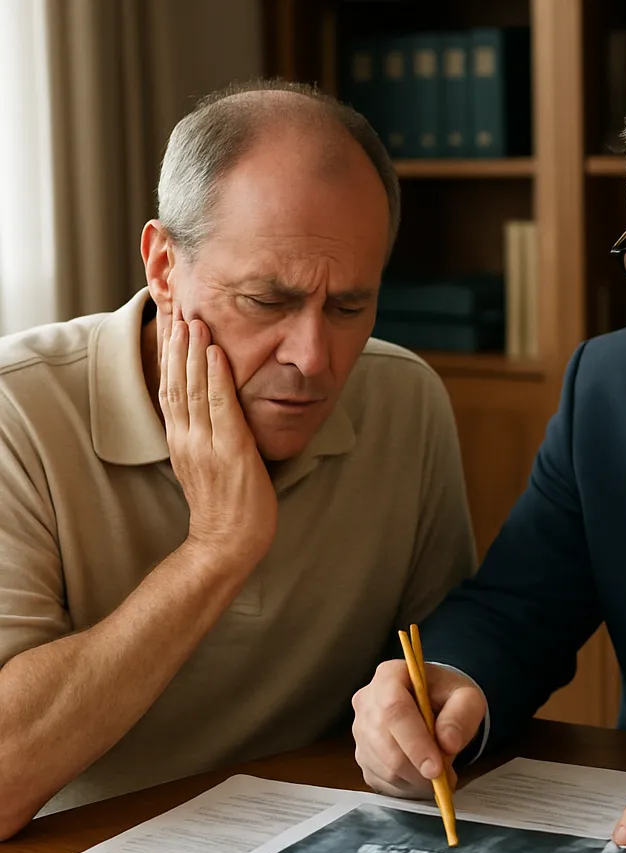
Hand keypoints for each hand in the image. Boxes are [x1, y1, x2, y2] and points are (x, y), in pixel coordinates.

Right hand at [159, 311, 277, 569]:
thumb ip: (204, 439)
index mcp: (180, 440)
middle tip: (176, 306)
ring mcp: (205, 444)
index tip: (168, 322)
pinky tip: (215, 352)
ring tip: (194, 318)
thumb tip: (210, 416)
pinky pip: (219, 407)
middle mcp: (186, 438)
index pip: (168, 387)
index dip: (167, 354)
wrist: (227, 544)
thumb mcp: (206, 466)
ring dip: (193, 351)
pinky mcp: (230, 452)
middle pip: (175, 381)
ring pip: (193, 388)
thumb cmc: (225, 509)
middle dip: (175, 342)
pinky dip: (215, 377)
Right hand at [351, 660, 486, 797]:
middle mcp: (367, 701)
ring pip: (383, 766)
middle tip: (446, 776)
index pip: (394, 709)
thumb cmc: (447, 697)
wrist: (434, 704)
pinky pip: (381, 780)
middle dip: (418, 767)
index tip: (436, 767)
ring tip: (440, 773)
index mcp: (389, 676)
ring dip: (415, 778)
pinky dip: (407, 786)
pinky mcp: (362, 755)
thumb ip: (461, 715)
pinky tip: (423, 774)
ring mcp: (360, 730)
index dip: (414, 741)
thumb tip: (448, 742)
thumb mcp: (467, 697)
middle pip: (385, 743)